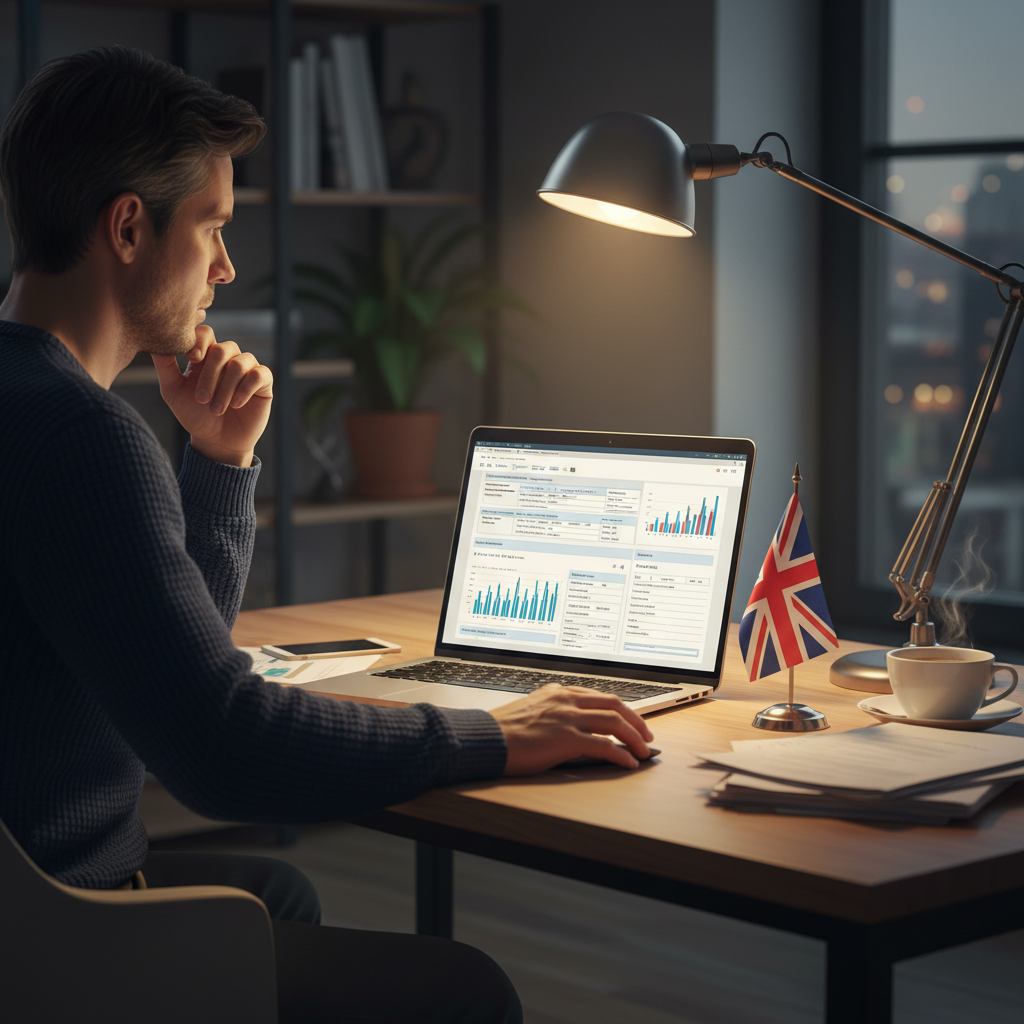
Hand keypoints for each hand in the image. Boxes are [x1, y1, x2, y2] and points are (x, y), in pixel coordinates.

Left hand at [152, 327, 272, 466]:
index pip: (206, 333)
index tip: (192, 358)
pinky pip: (259, 374)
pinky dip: (245, 389)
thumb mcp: (173, 390)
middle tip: (201, 400)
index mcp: (206, 356)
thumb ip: (165, 365)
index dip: (200, 341)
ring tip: (217, 409)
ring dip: (225, 388)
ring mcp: (248, 369)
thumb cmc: (194, 415)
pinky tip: (235, 404)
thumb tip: (154, 339)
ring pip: (239, 363)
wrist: (216, 442)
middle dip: (210, 375)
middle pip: (222, 349)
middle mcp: (228, 359)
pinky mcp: (264, 383)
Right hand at [491, 683, 653, 774]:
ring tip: (643, 751)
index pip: (600, 696)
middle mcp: (566, 701)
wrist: (484, 738)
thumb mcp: (531, 710)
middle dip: (636, 721)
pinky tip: (628, 763)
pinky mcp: (566, 738)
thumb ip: (553, 711)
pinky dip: (621, 754)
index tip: (632, 720)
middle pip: (615, 705)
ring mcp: (567, 718)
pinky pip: (604, 745)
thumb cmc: (502, 730)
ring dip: (634, 738)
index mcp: (558, 692)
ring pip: (615, 722)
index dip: (622, 709)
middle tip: (646, 736)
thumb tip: (571, 725)